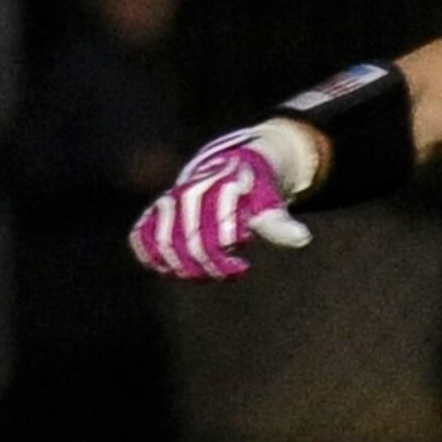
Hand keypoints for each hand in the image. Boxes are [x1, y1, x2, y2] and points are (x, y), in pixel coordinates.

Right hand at [129, 131, 310, 279]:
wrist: (232, 166)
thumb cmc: (255, 191)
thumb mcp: (271, 203)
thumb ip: (278, 222)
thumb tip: (301, 239)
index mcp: (221, 189)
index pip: (218, 237)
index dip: (225, 260)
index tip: (242, 264)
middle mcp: (191, 192)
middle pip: (192, 245)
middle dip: (210, 268)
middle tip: (229, 273)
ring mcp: (170, 200)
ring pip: (164, 244)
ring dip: (183, 268)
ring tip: (203, 275)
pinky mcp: (156, 210)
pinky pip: (140, 236)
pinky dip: (150, 256)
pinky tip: (167, 269)